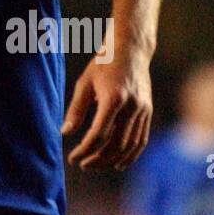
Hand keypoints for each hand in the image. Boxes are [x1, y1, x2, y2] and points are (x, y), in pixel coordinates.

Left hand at [61, 53, 152, 170]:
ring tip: (95, 165)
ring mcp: (143, 110)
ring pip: (129, 145)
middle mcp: (131, 106)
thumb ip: (76, 110)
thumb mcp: (84, 83)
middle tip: (82, 164)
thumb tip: (65, 133)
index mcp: (113, 98)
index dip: (85, 150)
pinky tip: (118, 163)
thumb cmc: (103, 64)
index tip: (73, 157)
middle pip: (115, 144)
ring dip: (112, 160)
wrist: (131, 50)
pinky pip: (141, 140)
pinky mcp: (148, 111)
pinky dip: (131, 155)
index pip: (99, 134)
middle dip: (97, 159)